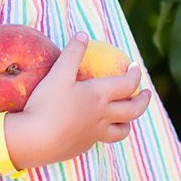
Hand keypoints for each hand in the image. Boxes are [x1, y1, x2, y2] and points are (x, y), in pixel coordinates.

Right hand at [9, 34, 152, 168]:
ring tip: (127, 116)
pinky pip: (102, 139)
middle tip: (146, 93)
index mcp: (99, 95)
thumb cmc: (46, 105)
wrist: (33, 140)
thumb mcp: (58, 74)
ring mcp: (95, 134)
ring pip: (122, 130)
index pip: (128, 84)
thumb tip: (83, 34)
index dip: (135, 74)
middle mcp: (103, 115)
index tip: (135, 67)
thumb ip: (72, 53)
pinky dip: (106, 131)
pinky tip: (97, 127)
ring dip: (128, 121)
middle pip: (134, 110)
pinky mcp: (83, 146)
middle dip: (143, 100)